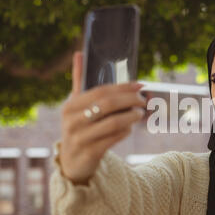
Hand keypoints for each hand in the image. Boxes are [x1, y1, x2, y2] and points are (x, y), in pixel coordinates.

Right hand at [59, 51, 146, 184]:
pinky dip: (125, 131)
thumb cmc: (78, 126)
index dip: (123, 87)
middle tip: (144, 99)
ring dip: (131, 117)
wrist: (72, 161)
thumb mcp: (76, 105)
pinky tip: (129, 128)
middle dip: (130, 100)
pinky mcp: (90, 153)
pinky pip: (113, 139)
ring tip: (140, 113)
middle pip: (108, 105)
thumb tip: (79, 53)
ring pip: (113, 123)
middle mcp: (73, 121)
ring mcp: (80, 138)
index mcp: (71, 106)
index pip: (101, 91)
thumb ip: (79, 81)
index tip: (140, 84)